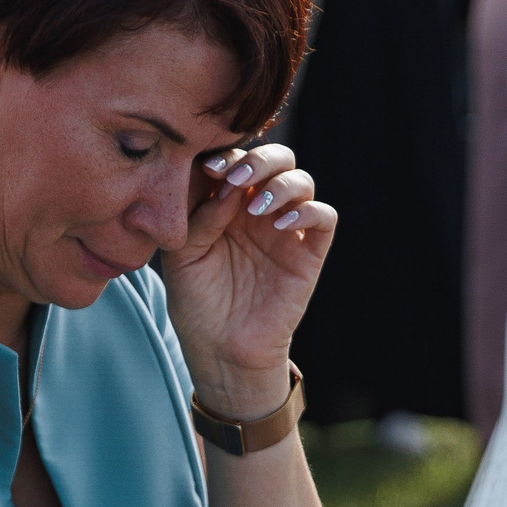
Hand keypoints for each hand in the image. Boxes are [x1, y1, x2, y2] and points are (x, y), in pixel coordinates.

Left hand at [167, 144, 336, 418]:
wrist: (221, 351)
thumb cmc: (197, 303)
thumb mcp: (183, 257)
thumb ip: (199, 218)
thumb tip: (228, 185)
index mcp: (225, 203)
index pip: (235, 160)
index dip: (226, 155)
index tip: (207, 166)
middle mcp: (258, 209)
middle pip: (276, 159)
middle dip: (259, 158)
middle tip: (237, 175)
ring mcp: (286, 229)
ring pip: (302, 181)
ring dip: (281, 183)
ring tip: (256, 207)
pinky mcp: (309, 253)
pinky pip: (324, 218)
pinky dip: (308, 212)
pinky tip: (281, 225)